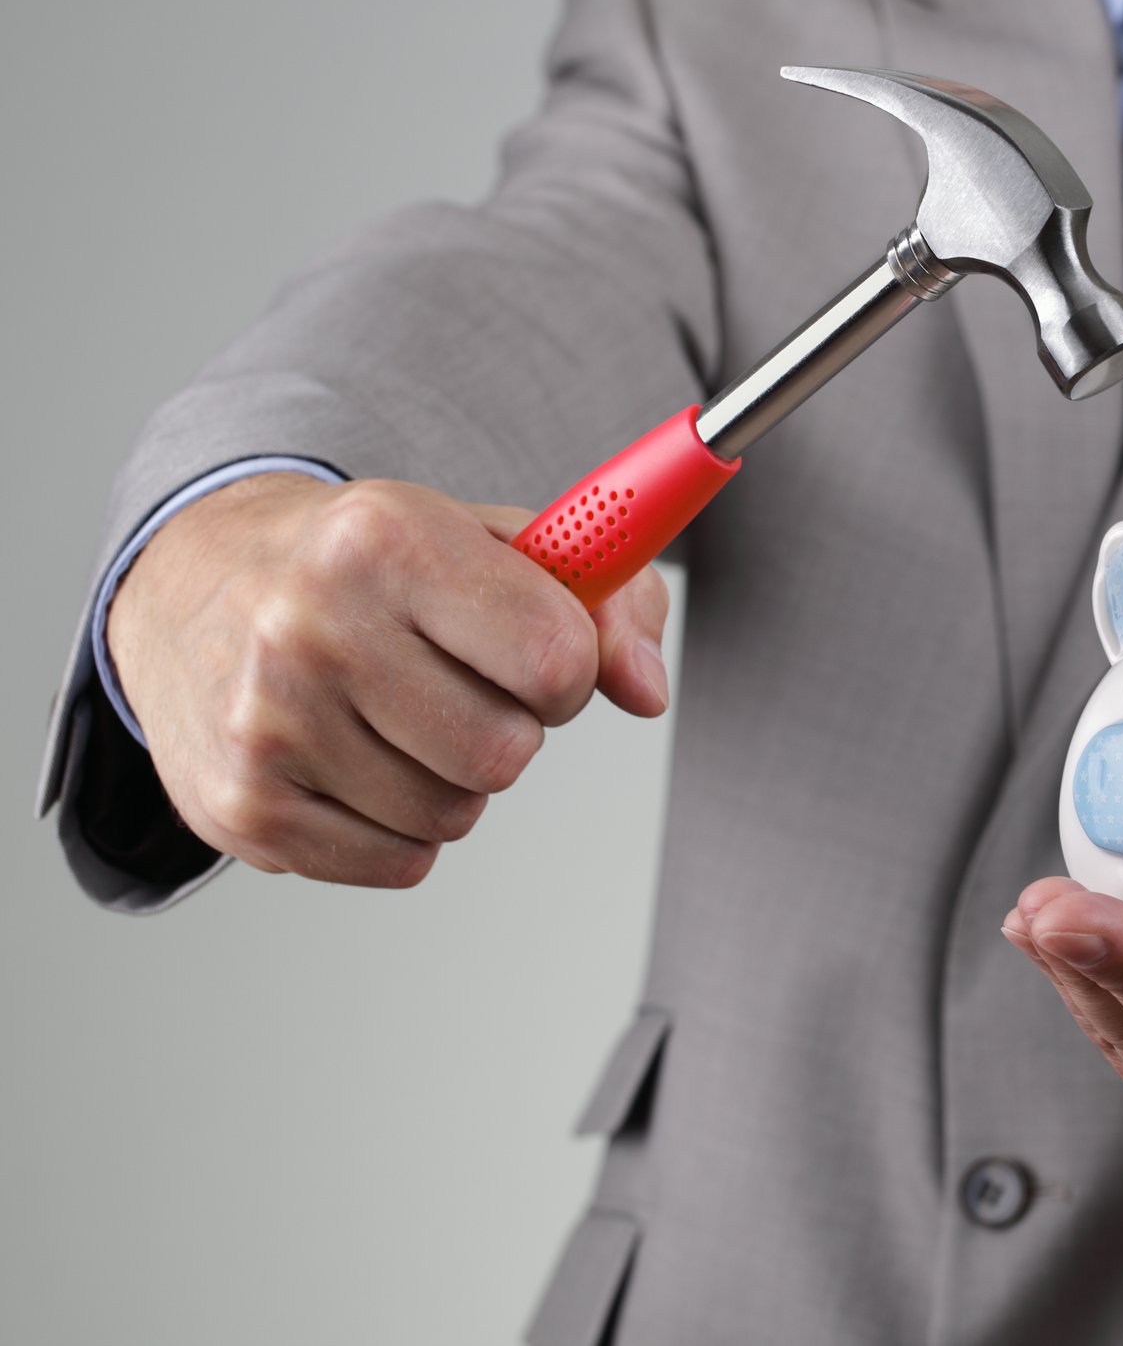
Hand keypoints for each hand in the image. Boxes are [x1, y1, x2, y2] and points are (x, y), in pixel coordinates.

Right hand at [107, 473, 670, 887]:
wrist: (195, 582)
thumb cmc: (370, 563)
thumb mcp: (491, 541)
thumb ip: (605, 601)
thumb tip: (647, 689)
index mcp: (387, 539)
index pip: (558, 660)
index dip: (571, 670)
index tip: (538, 651)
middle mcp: (313, 627)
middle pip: (507, 753)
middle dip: (509, 727)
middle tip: (457, 683)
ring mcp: (269, 724)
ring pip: (455, 815)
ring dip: (452, 778)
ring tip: (396, 714)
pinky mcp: (244, 808)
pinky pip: (400, 862)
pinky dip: (399, 825)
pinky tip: (354, 758)